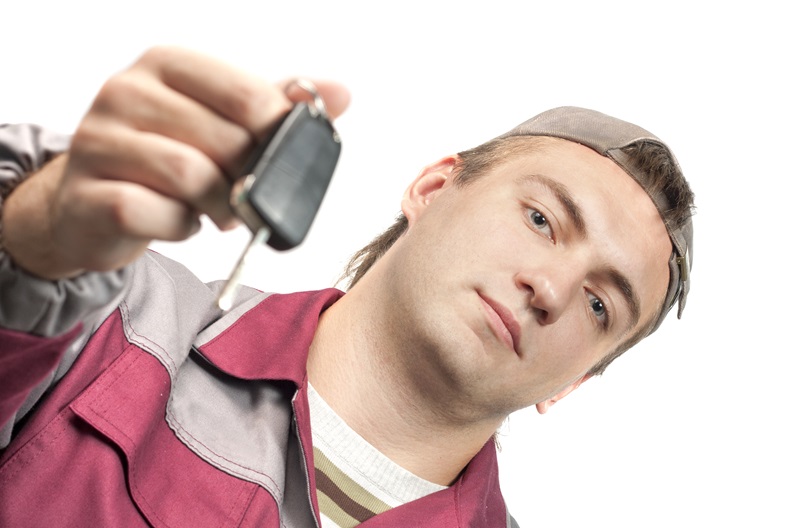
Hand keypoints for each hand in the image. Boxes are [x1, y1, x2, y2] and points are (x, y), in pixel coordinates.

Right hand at [1, 46, 349, 279]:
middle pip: (224, 140)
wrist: (89, 200)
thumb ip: (275, 105)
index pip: (246, 93)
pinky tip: (178, 220)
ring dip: (218, 206)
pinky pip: (153, 213)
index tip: (277, 156)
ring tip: (217, 209)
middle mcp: (125, 92)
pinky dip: (179, 226)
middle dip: (247, 178)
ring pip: (191, 177)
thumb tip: (340, 92)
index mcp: (166, 64)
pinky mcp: (86, 193)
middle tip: (244, 192)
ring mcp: (99, 142)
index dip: (276, 133)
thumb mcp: (219, 120)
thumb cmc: (165, 155)